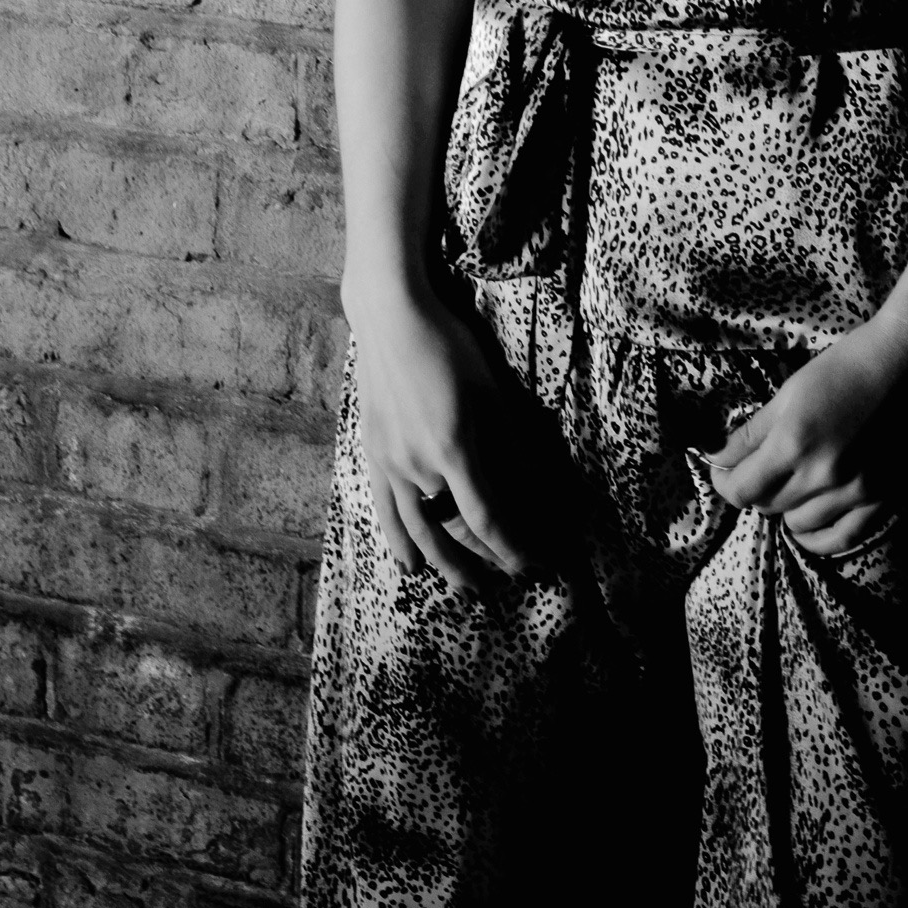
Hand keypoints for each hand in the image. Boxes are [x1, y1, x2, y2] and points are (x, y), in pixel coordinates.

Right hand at [351, 283, 534, 593]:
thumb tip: (533, 491)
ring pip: (421, 529)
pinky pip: (386, 511)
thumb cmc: (449, 347)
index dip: (513, 547)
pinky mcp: (374, 456)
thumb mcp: (491, 392)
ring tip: (468, 587)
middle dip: (488, 558)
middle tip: (511, 575)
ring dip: (446, 562)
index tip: (534, 564)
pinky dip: (400, 543)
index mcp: (454, 450)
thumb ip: (509, 445)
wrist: (390, 320)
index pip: (488, 519)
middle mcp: (419, 466)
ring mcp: (391, 464)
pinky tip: (411, 567)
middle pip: (456, 529)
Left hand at [708, 318, 907, 556]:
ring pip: (801, 524)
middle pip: (769, 506)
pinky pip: (843, 538)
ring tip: (788, 490)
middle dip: (755, 490)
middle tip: (757, 474)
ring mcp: (858, 491)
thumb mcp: (791, 392)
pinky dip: (818, 537)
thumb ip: (752, 432)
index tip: (724, 473)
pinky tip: (808, 527)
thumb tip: (719, 459)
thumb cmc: (847, 366)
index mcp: (794, 441)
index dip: (725, 483)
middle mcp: (824, 474)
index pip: (742, 488)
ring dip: (786, 510)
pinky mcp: (886, 499)